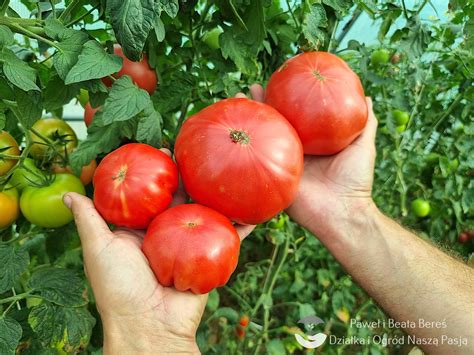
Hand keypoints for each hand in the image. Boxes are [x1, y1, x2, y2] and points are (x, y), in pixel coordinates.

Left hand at [63, 149, 252, 353]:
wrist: (150, 326)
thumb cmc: (119, 288)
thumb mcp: (98, 249)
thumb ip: (88, 220)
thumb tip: (68, 195)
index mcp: (141, 230)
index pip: (150, 194)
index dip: (155, 172)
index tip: (161, 150)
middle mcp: (166, 234)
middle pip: (180, 199)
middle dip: (187, 176)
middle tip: (195, 151)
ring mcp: (190, 244)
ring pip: (206, 213)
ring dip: (215, 194)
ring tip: (224, 170)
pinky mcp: (210, 257)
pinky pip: (229, 238)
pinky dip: (242, 225)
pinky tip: (253, 209)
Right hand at [240, 84, 377, 241]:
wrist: (343, 212)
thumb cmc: (356, 180)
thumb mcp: (364, 146)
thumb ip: (365, 123)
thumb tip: (367, 98)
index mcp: (312, 141)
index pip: (297, 114)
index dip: (287, 98)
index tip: (281, 80)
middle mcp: (294, 150)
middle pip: (276, 121)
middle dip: (263, 104)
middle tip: (254, 87)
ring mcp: (281, 163)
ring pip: (262, 136)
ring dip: (249, 118)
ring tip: (238, 99)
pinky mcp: (272, 177)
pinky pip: (256, 160)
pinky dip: (243, 145)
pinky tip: (234, 128)